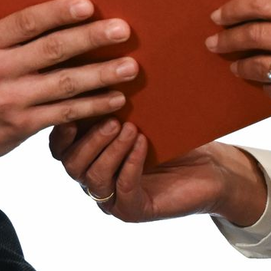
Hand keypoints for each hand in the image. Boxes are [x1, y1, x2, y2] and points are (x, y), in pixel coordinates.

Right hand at [0, 0, 138, 184]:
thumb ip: (5, 37)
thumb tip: (53, 14)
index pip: (26, 22)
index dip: (59, 12)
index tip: (88, 5)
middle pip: (53, 50)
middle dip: (92, 38)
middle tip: (122, 30)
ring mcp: (10, 101)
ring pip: (65, 84)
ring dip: (102, 75)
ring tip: (130, 67)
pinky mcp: (21, 127)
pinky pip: (64, 114)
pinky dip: (93, 106)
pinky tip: (115, 99)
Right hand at [49, 121, 269, 227]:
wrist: (211, 167)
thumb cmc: (172, 137)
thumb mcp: (140, 114)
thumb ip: (115, 100)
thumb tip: (102, 59)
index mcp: (89, 154)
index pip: (60, 146)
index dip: (61, 129)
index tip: (72, 105)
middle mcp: (93, 178)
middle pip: (71, 164)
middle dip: (89, 139)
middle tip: (111, 118)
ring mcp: (111, 199)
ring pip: (93, 179)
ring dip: (110, 150)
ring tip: (129, 128)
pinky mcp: (133, 211)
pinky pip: (122, 191)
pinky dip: (130, 164)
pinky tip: (141, 144)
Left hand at [205, 0, 270, 131]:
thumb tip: (257, 17)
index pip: (262, 3)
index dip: (234, 9)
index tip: (218, 15)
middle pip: (253, 34)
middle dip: (226, 39)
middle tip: (214, 42)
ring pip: (258, 66)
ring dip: (240, 66)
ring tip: (234, 65)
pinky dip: (265, 86)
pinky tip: (263, 83)